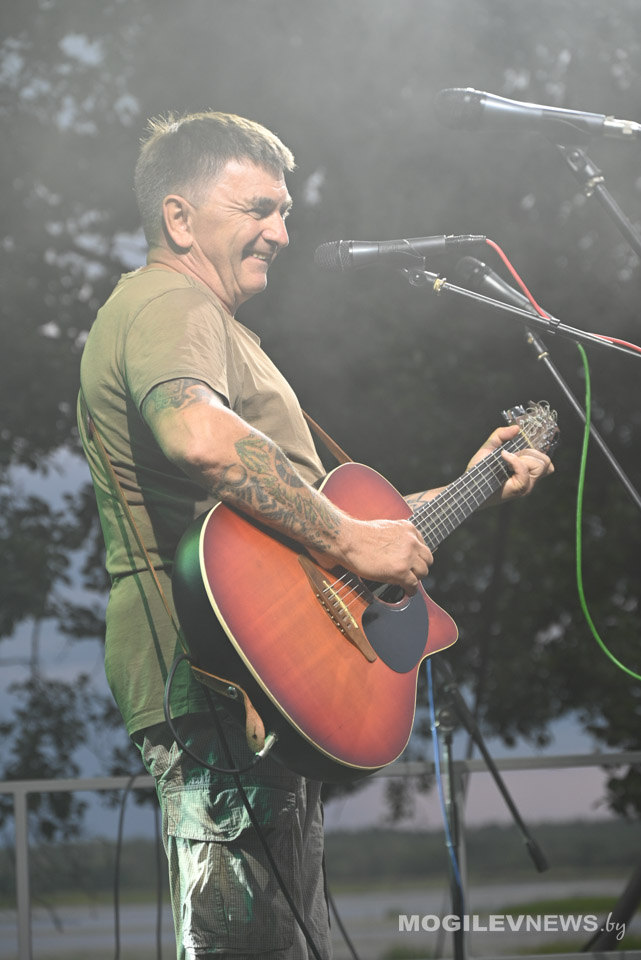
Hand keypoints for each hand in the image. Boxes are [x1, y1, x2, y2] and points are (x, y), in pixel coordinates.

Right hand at [311, 516, 433, 595]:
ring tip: (407, 582)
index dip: (418, 556)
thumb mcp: (385, 528)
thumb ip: (397, 537)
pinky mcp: (400, 571)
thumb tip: (398, 548)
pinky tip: (407, 591)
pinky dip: (411, 590)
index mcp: (408, 528)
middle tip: (412, 573)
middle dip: (420, 567)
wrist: (347, 539)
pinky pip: (413, 584)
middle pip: (427, 559)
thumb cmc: (358, 534)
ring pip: (423, 572)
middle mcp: (411, 541)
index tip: (413, 562)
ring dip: (415, 578)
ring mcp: (407, 556)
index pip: (422, 545)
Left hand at [466, 424, 553, 502]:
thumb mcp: (489, 447)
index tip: (522, 446)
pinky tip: (504, 458)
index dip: (538, 449)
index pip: (546, 461)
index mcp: (527, 470)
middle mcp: (530, 479)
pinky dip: (515, 460)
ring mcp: (527, 485)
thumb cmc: (479, 470)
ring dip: (524, 457)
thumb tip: (517, 428)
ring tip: (508, 461)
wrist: (469, 485)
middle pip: (546, 461)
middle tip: (512, 456)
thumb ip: (501, 435)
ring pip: (541, 464)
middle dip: (530, 453)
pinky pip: (525, 469)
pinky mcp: (520, 488)